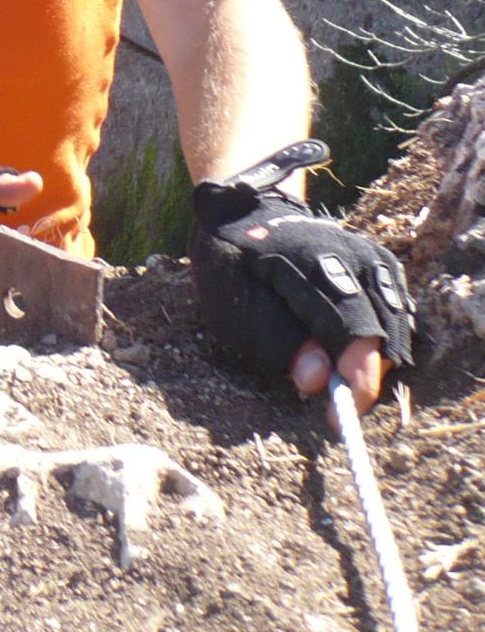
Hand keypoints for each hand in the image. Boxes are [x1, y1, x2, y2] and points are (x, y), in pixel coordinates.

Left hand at [190, 139, 412, 410]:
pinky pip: (396, 305)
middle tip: (342, 402)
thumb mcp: (236, 309)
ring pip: (397, 315)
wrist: (243, 215)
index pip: (352, 328)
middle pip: (384, 325)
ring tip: (349, 378)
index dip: (354, 378)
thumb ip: (280, 343)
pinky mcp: (376, 260)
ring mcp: (366, 252)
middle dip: (369, 373)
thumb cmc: (235, 270)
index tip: (340, 416)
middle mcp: (347, 252)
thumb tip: (319, 379)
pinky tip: (363, 354)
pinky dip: (386, 335)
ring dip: (381, 355)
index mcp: (307, 262)